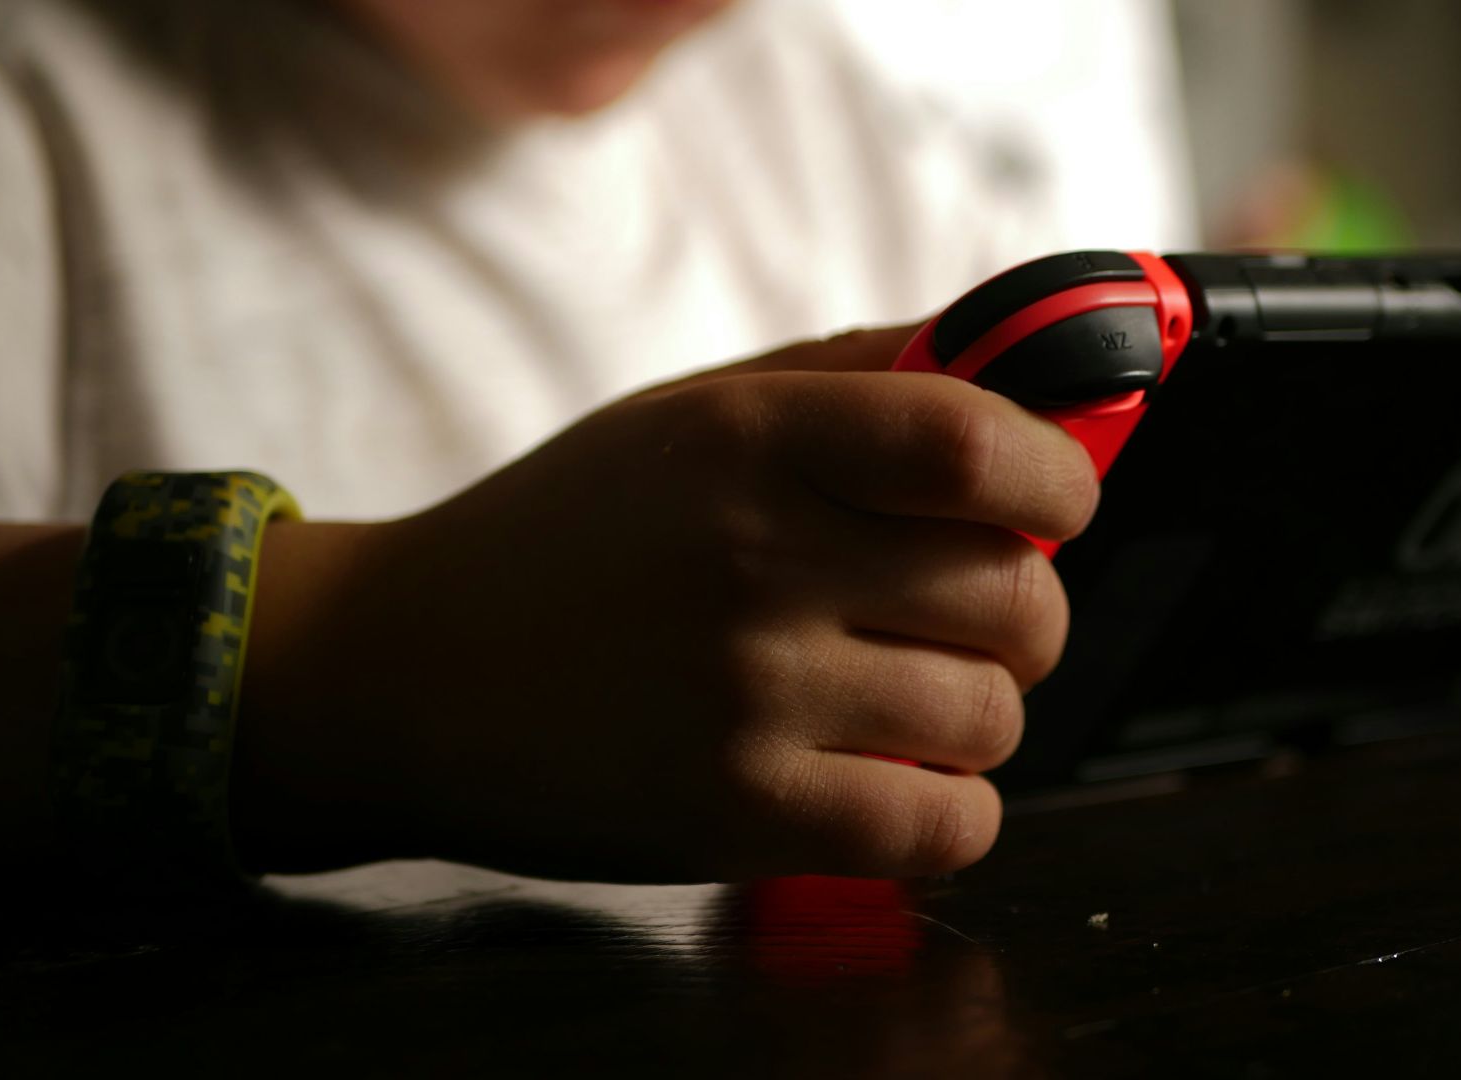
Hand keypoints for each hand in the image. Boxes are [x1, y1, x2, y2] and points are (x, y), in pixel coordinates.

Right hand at [238, 327, 1099, 882]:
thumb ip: (858, 378)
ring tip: (901, 700)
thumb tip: (1026, 375)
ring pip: (991, 719)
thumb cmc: (570, 533)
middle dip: (1022, 614)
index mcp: (752, 438)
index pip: (979, 442)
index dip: (1060, 479)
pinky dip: (952, 811)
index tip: (1059, 504)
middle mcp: (756, 558)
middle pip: (1018, 598)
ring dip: (976, 716)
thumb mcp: (693, 414)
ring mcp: (748, 695)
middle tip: (962, 618)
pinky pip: (946, 826)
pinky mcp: (737, 816)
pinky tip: (898, 782)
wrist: (401, 674)